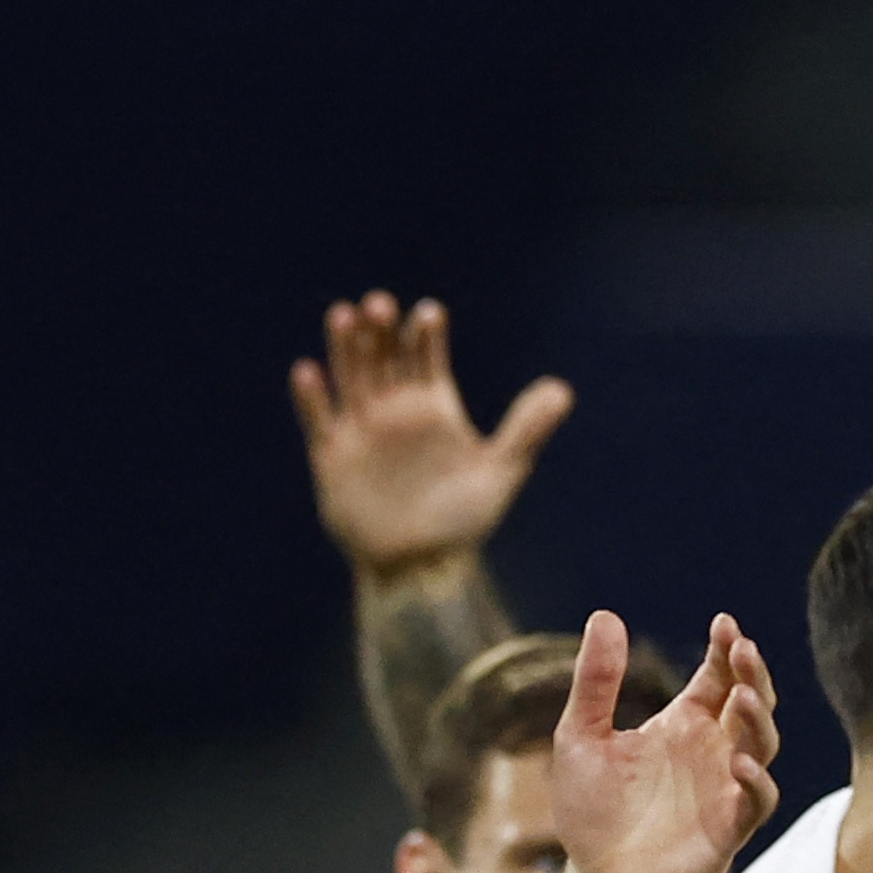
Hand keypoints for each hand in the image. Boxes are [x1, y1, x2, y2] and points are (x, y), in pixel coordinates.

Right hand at [288, 293, 574, 576]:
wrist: (423, 567)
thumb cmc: (463, 521)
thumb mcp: (500, 472)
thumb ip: (526, 429)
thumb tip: (564, 390)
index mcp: (433, 405)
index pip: (425, 355)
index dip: (425, 333)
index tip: (430, 315)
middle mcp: (395, 408)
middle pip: (384, 355)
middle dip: (382, 329)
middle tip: (381, 305)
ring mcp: (361, 428)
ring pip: (349, 376)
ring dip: (345, 347)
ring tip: (346, 316)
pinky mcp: (332, 455)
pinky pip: (319, 419)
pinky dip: (312, 396)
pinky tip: (309, 371)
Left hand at [545, 612, 782, 872]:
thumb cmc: (592, 814)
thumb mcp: (580, 736)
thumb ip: (596, 681)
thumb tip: (605, 615)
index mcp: (684, 726)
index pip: (718, 678)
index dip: (726, 650)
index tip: (724, 624)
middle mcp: (712, 754)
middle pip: (751, 705)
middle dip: (753, 675)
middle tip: (743, 649)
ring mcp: (724, 792)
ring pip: (762, 747)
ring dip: (758, 720)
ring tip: (742, 694)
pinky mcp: (728, 832)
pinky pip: (756, 803)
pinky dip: (754, 783)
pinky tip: (737, 765)